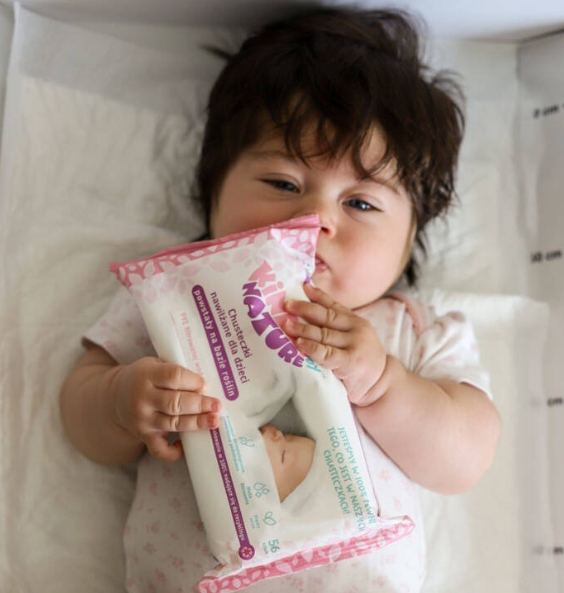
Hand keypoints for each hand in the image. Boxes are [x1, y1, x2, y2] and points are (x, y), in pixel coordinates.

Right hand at [111, 357, 220, 461]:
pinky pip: (158, 449)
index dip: (192, 381)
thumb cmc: (145, 377)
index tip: (205, 384)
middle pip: (175, 403)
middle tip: (216, 405)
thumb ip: (176, 372)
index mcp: (147, 375)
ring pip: (173, 424)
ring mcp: (142, 420)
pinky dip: (172, 452)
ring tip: (214, 421)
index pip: (173, 377)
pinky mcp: (143, 436)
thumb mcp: (156, 364)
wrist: (115, 396)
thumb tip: (204, 387)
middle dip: (199, 405)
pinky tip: (184, 446)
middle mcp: (143, 399)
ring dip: (196, 423)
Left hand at [283, 283, 387, 403]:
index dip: (318, 296)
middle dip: (304, 309)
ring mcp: (354, 345)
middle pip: (326, 316)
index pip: (334, 306)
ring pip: (323, 334)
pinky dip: (312, 347)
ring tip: (286, 324)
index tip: (303, 287)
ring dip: (302, 329)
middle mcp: (356, 329)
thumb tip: (307, 314)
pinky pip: (326, 353)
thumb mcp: (354, 339)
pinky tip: (299, 343)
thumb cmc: (361, 361)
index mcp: (355, 321)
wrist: (381, 384)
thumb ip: (337, 328)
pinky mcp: (350, 362)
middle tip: (286, 305)